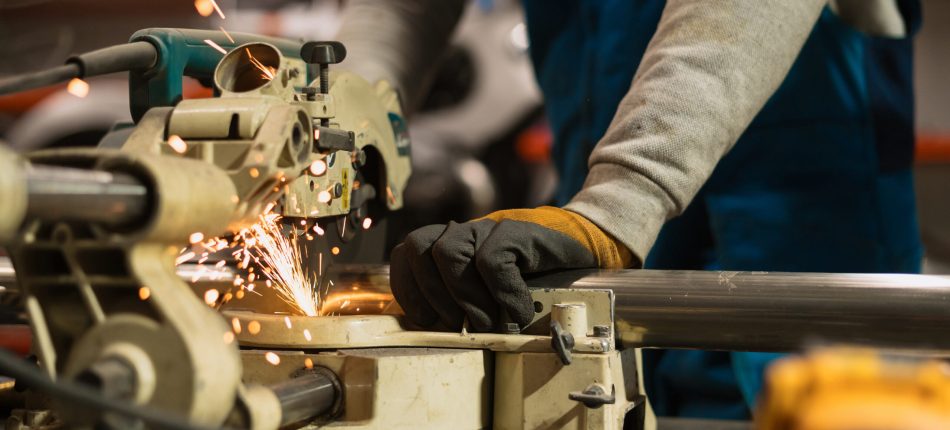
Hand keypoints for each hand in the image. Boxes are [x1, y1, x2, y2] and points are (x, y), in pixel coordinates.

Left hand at [390, 206, 630, 331]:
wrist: (582, 250)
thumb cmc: (534, 282)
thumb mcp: (490, 296)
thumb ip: (462, 303)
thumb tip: (437, 334)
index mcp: (450, 245)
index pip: (406, 255)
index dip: (409, 289)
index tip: (428, 320)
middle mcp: (464, 232)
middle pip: (419, 252)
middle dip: (435, 297)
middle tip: (465, 326)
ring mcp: (488, 228)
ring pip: (447, 253)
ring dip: (465, 296)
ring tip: (491, 320)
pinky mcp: (516, 230)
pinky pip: (491, 261)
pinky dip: (502, 294)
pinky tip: (521, 311)